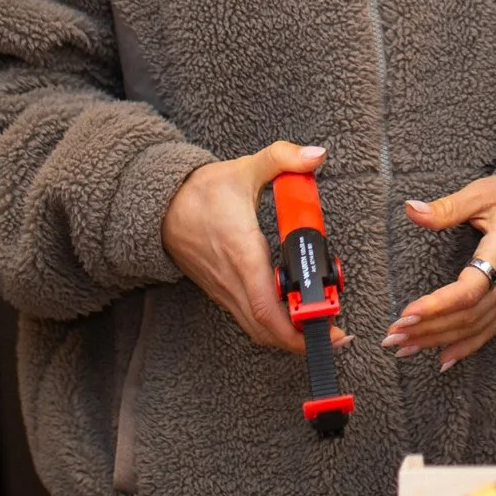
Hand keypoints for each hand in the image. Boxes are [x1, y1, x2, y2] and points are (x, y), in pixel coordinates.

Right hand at [161, 142, 347, 354]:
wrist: (161, 205)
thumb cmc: (202, 192)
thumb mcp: (246, 168)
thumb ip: (283, 158)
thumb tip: (316, 156)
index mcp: (241, 253)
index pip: (267, 305)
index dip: (297, 323)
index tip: (328, 324)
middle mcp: (232, 280)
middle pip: (266, 329)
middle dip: (301, 339)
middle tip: (334, 334)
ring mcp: (225, 290)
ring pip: (256, 330)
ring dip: (288, 336)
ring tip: (319, 325)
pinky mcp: (222, 292)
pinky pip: (248, 320)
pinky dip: (272, 326)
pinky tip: (292, 315)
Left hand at [384, 172, 495, 371]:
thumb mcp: (484, 192)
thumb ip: (447, 207)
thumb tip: (410, 209)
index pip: (470, 289)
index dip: (438, 305)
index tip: (406, 313)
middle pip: (468, 315)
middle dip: (428, 329)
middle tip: (392, 336)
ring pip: (475, 326)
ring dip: (438, 340)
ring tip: (404, 347)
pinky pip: (489, 329)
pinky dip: (465, 347)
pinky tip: (443, 360)